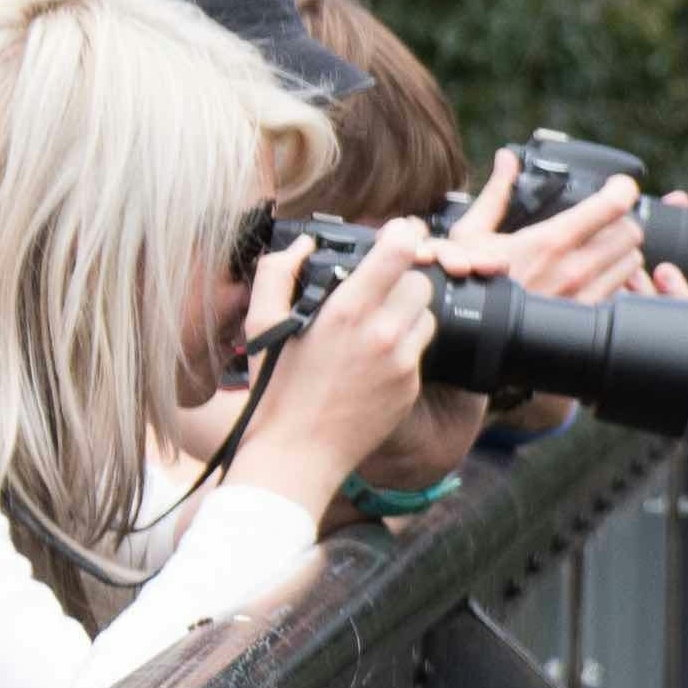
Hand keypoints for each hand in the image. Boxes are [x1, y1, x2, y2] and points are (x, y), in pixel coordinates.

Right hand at [218, 220, 454, 514]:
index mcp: (346, 312)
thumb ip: (277, 273)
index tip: (400, 233)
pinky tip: (372, 362)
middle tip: (380, 288)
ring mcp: (402, 364)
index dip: (405, 234)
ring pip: (426, 316)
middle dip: (404, 278)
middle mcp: (382, 334)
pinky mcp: (411, 388)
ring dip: (407, 313)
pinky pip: (418, 352)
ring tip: (376, 327)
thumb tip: (304, 244)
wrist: (297, 454)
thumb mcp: (260, 325)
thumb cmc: (273, 390)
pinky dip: (402, 349)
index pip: (400, 252)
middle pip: (421, 282)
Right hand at [418, 162, 670, 448]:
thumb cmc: (468, 285)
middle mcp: (575, 269)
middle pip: (632, 232)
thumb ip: (496, 193)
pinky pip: (624, 291)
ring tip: (600, 250)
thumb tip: (507, 160)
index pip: (612, 205)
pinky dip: (618, 280)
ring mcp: (585, 296)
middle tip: (606, 221)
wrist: (473, 341)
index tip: (619, 186)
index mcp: (549, 241)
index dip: (622, 189)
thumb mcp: (470, 235)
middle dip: (621, 222)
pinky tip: (596, 277)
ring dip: (622, 252)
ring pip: (634, 261)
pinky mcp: (588, 317)